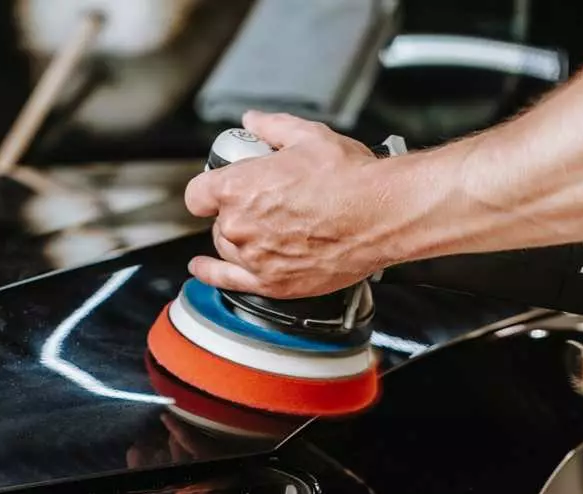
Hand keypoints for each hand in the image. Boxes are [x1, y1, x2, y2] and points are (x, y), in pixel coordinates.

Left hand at [184, 111, 386, 297]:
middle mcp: (239, 226)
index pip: (198, 193)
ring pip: (227, 248)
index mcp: (238, 188)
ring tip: (268, 227)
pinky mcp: (273, 283)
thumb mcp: (308, 136)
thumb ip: (272, 127)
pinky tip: (203, 268)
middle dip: (235, 211)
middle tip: (267, 203)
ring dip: (239, 238)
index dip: (209, 189)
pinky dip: (211, 274)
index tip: (218, 189)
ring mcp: (254, 257)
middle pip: (217, 221)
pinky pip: (227, 281)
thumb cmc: (351, 179)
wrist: (384, 214)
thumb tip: (255, 121)